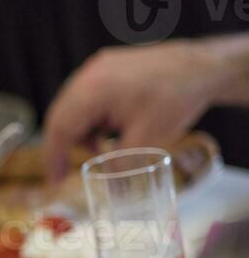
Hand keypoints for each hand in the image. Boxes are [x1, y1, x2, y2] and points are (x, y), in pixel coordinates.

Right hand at [43, 42, 224, 181]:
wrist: (204, 66)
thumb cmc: (177, 98)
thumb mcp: (147, 138)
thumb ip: (121, 164)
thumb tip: (110, 191)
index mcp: (93, 91)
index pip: (59, 127)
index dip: (53, 157)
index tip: (55, 180)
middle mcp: (89, 75)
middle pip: (62, 116)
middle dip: (64, 145)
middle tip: (66, 171)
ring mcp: (98, 68)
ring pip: (73, 106)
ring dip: (80, 131)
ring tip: (98, 150)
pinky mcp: (108, 67)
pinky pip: (87, 96)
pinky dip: (92, 117)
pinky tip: (109, 130)